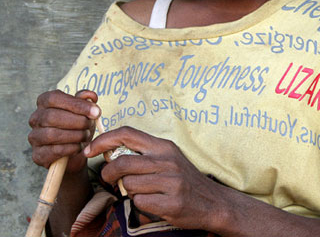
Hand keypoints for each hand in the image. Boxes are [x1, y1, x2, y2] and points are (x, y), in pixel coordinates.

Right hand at [28, 90, 100, 172]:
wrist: (74, 151)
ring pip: (51, 134)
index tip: (95, 111)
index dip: (76, 104)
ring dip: (75, 135)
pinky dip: (71, 148)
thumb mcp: (83, 111)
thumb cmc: (77, 126)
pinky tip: (80, 146)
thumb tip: (91, 96)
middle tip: (90, 124)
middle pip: (51, 116)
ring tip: (86, 135)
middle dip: (77, 121)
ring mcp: (34, 137)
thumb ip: (85, 101)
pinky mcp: (38, 155)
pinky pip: (54, 150)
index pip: (54, 98)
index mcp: (44, 102)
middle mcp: (35, 119)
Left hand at [84, 127, 224, 230]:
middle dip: (108, 173)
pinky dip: (140, 204)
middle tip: (110, 179)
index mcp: (164, 146)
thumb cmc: (183, 179)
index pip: (127, 133)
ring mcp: (171, 181)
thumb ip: (143, 154)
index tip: (90, 150)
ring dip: (128, 191)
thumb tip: (109, 151)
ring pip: (129, 184)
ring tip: (142, 191)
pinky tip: (153, 202)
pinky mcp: (171, 202)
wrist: (212, 202)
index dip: (103, 140)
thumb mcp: (168, 158)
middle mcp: (167, 160)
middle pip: (122, 162)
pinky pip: (140, 202)